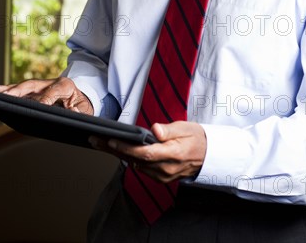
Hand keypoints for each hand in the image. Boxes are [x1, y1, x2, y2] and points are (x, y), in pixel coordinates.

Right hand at [0, 77, 92, 114]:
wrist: (84, 96)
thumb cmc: (83, 105)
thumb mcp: (87, 110)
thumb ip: (81, 112)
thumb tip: (73, 112)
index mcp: (66, 85)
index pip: (52, 92)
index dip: (44, 100)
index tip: (36, 106)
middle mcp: (52, 82)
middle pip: (34, 86)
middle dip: (20, 90)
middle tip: (7, 96)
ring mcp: (43, 86)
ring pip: (24, 87)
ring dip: (9, 89)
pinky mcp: (36, 91)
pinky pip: (21, 90)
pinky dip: (9, 90)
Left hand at [90, 121, 206, 182]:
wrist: (209, 155)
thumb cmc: (197, 138)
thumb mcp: (186, 127)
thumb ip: (169, 130)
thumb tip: (155, 129)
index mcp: (173, 153)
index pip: (145, 152)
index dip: (127, 147)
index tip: (112, 140)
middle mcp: (166, 168)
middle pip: (135, 160)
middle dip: (113, 149)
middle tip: (96, 139)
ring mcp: (162, 175)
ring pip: (135, 165)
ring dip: (118, 154)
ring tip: (101, 142)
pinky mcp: (160, 178)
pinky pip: (141, 168)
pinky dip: (129, 159)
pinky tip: (117, 151)